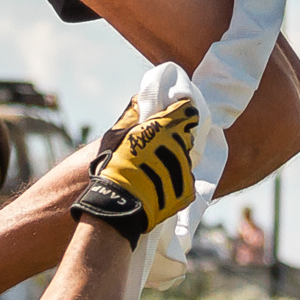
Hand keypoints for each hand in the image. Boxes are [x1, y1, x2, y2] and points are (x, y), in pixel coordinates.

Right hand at [71, 98, 198, 244]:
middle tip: (157, 147)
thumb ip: (133, 113)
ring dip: (174, 160)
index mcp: (166, 126)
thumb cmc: (113, 163)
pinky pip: (185, 180)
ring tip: (153, 169)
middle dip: (175, 138)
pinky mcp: (187, 190)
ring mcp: (186, 168)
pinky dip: (175, 180)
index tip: (171, 118)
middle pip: (185, 136)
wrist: (117, 201)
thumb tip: (141, 99)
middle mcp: (180, 144)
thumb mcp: (117, 133)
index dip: (179, 113)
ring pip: (185, 158)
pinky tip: (158, 183)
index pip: (186, 111)